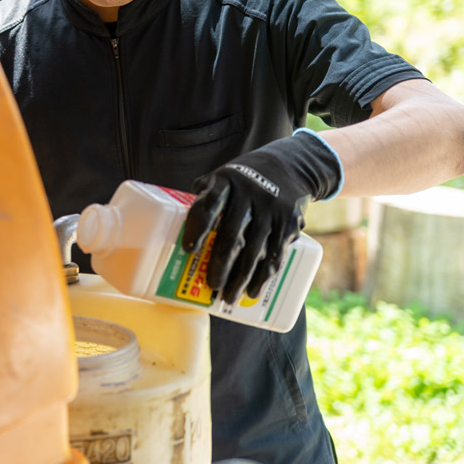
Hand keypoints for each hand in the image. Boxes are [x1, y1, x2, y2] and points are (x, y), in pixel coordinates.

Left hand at [182, 130, 341, 303]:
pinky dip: (264, 275)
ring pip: (256, 249)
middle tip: (212, 286)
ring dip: (242, 278)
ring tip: (228, 298)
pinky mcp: (289, 222)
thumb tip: (174, 227)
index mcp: (226, 182)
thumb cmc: (242, 178)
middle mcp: (249, 194)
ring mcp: (271, 209)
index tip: (189, 250)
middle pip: (233, 235)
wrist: (289, 165)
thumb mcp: (220, 177)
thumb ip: (202, 198)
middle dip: (221, 265)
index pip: (209, 205)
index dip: (198, 227)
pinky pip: (276, 253)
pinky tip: (254, 291)